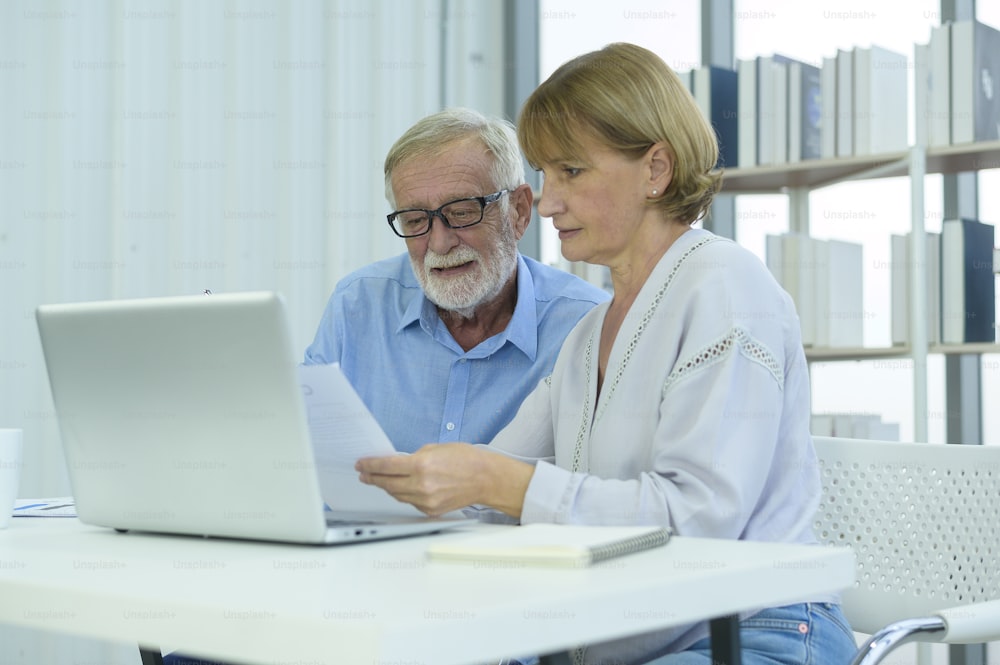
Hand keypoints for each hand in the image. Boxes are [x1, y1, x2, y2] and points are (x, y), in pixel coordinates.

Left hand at [355, 443, 533, 517]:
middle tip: (364, 474)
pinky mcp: (431, 511)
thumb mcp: (437, 448)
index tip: (361, 464)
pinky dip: (405, 495)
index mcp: (422, 465)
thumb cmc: (466, 460)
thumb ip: (415, 456)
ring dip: (387, 487)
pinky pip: (410, 503)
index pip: (387, 466)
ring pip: (397, 495)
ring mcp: (426, 500)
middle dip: (373, 478)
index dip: (370, 465)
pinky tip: (403, 488)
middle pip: (387, 484)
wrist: (486, 479)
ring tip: (380, 480)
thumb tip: (398, 462)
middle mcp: (422, 485)